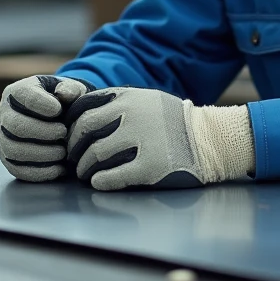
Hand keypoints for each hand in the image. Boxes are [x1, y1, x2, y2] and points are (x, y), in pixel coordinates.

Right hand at [0, 75, 94, 181]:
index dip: (41, 104)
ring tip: (63, 151)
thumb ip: (71, 88)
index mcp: (17, 92)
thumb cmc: (63, 101)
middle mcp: (4, 115)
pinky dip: (39, 172)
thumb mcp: (70, 89)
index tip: (59, 110)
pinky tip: (59, 168)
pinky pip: (17, 169)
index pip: (23, 96)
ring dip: (41, 154)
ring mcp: (2, 138)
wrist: (57, 119)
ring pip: (13, 150)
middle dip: (43, 132)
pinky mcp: (8, 159)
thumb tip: (64, 94)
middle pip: (15, 126)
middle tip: (63, 132)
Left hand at [65, 87, 254, 190]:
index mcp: (129, 97)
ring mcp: (142, 140)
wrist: (209, 140)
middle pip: (85, 130)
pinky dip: (100, 181)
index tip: (70, 137)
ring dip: (84, 167)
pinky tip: (98, 183)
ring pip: (96, 154)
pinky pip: (112, 176)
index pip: (85, 108)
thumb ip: (118, 103)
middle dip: (73, 147)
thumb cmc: (174, 122)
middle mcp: (133, 115)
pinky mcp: (151, 166)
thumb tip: (80, 113)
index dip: (71, 125)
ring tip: (84, 174)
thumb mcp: (147, 100)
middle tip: (72, 159)